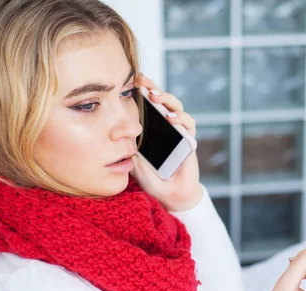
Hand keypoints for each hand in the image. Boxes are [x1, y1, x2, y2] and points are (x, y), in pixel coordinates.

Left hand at [131, 74, 201, 211]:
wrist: (169, 194)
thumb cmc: (152, 178)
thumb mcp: (134, 160)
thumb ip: (129, 145)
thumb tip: (116, 130)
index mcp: (152, 127)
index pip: (147, 103)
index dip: (143, 90)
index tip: (133, 80)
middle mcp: (166, 126)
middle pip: (162, 99)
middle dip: (153, 87)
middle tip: (142, 81)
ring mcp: (178, 131)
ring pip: (176, 107)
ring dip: (166, 99)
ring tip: (155, 97)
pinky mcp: (189, 140)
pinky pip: (188, 124)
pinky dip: (181, 118)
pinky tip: (171, 118)